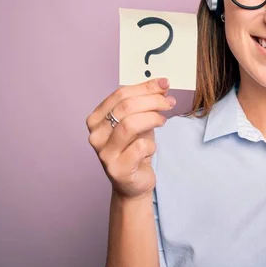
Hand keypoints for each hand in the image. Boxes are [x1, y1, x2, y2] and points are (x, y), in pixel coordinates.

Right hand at [86, 78, 175, 199]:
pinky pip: (140, 147)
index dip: (145, 87)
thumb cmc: (135, 148)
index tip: (164, 84)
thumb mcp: (139, 121)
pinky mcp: (117, 168)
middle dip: (152, 101)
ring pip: (130, 124)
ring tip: (163, 121)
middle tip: (169, 102)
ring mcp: (104, 153)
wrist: (134, 182)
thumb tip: (162, 85)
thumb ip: (146, 103)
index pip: (120, 94)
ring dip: (153, 119)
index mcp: (96, 118)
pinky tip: (151, 148)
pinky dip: (151, 144)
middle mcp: (96, 135)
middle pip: (126, 107)